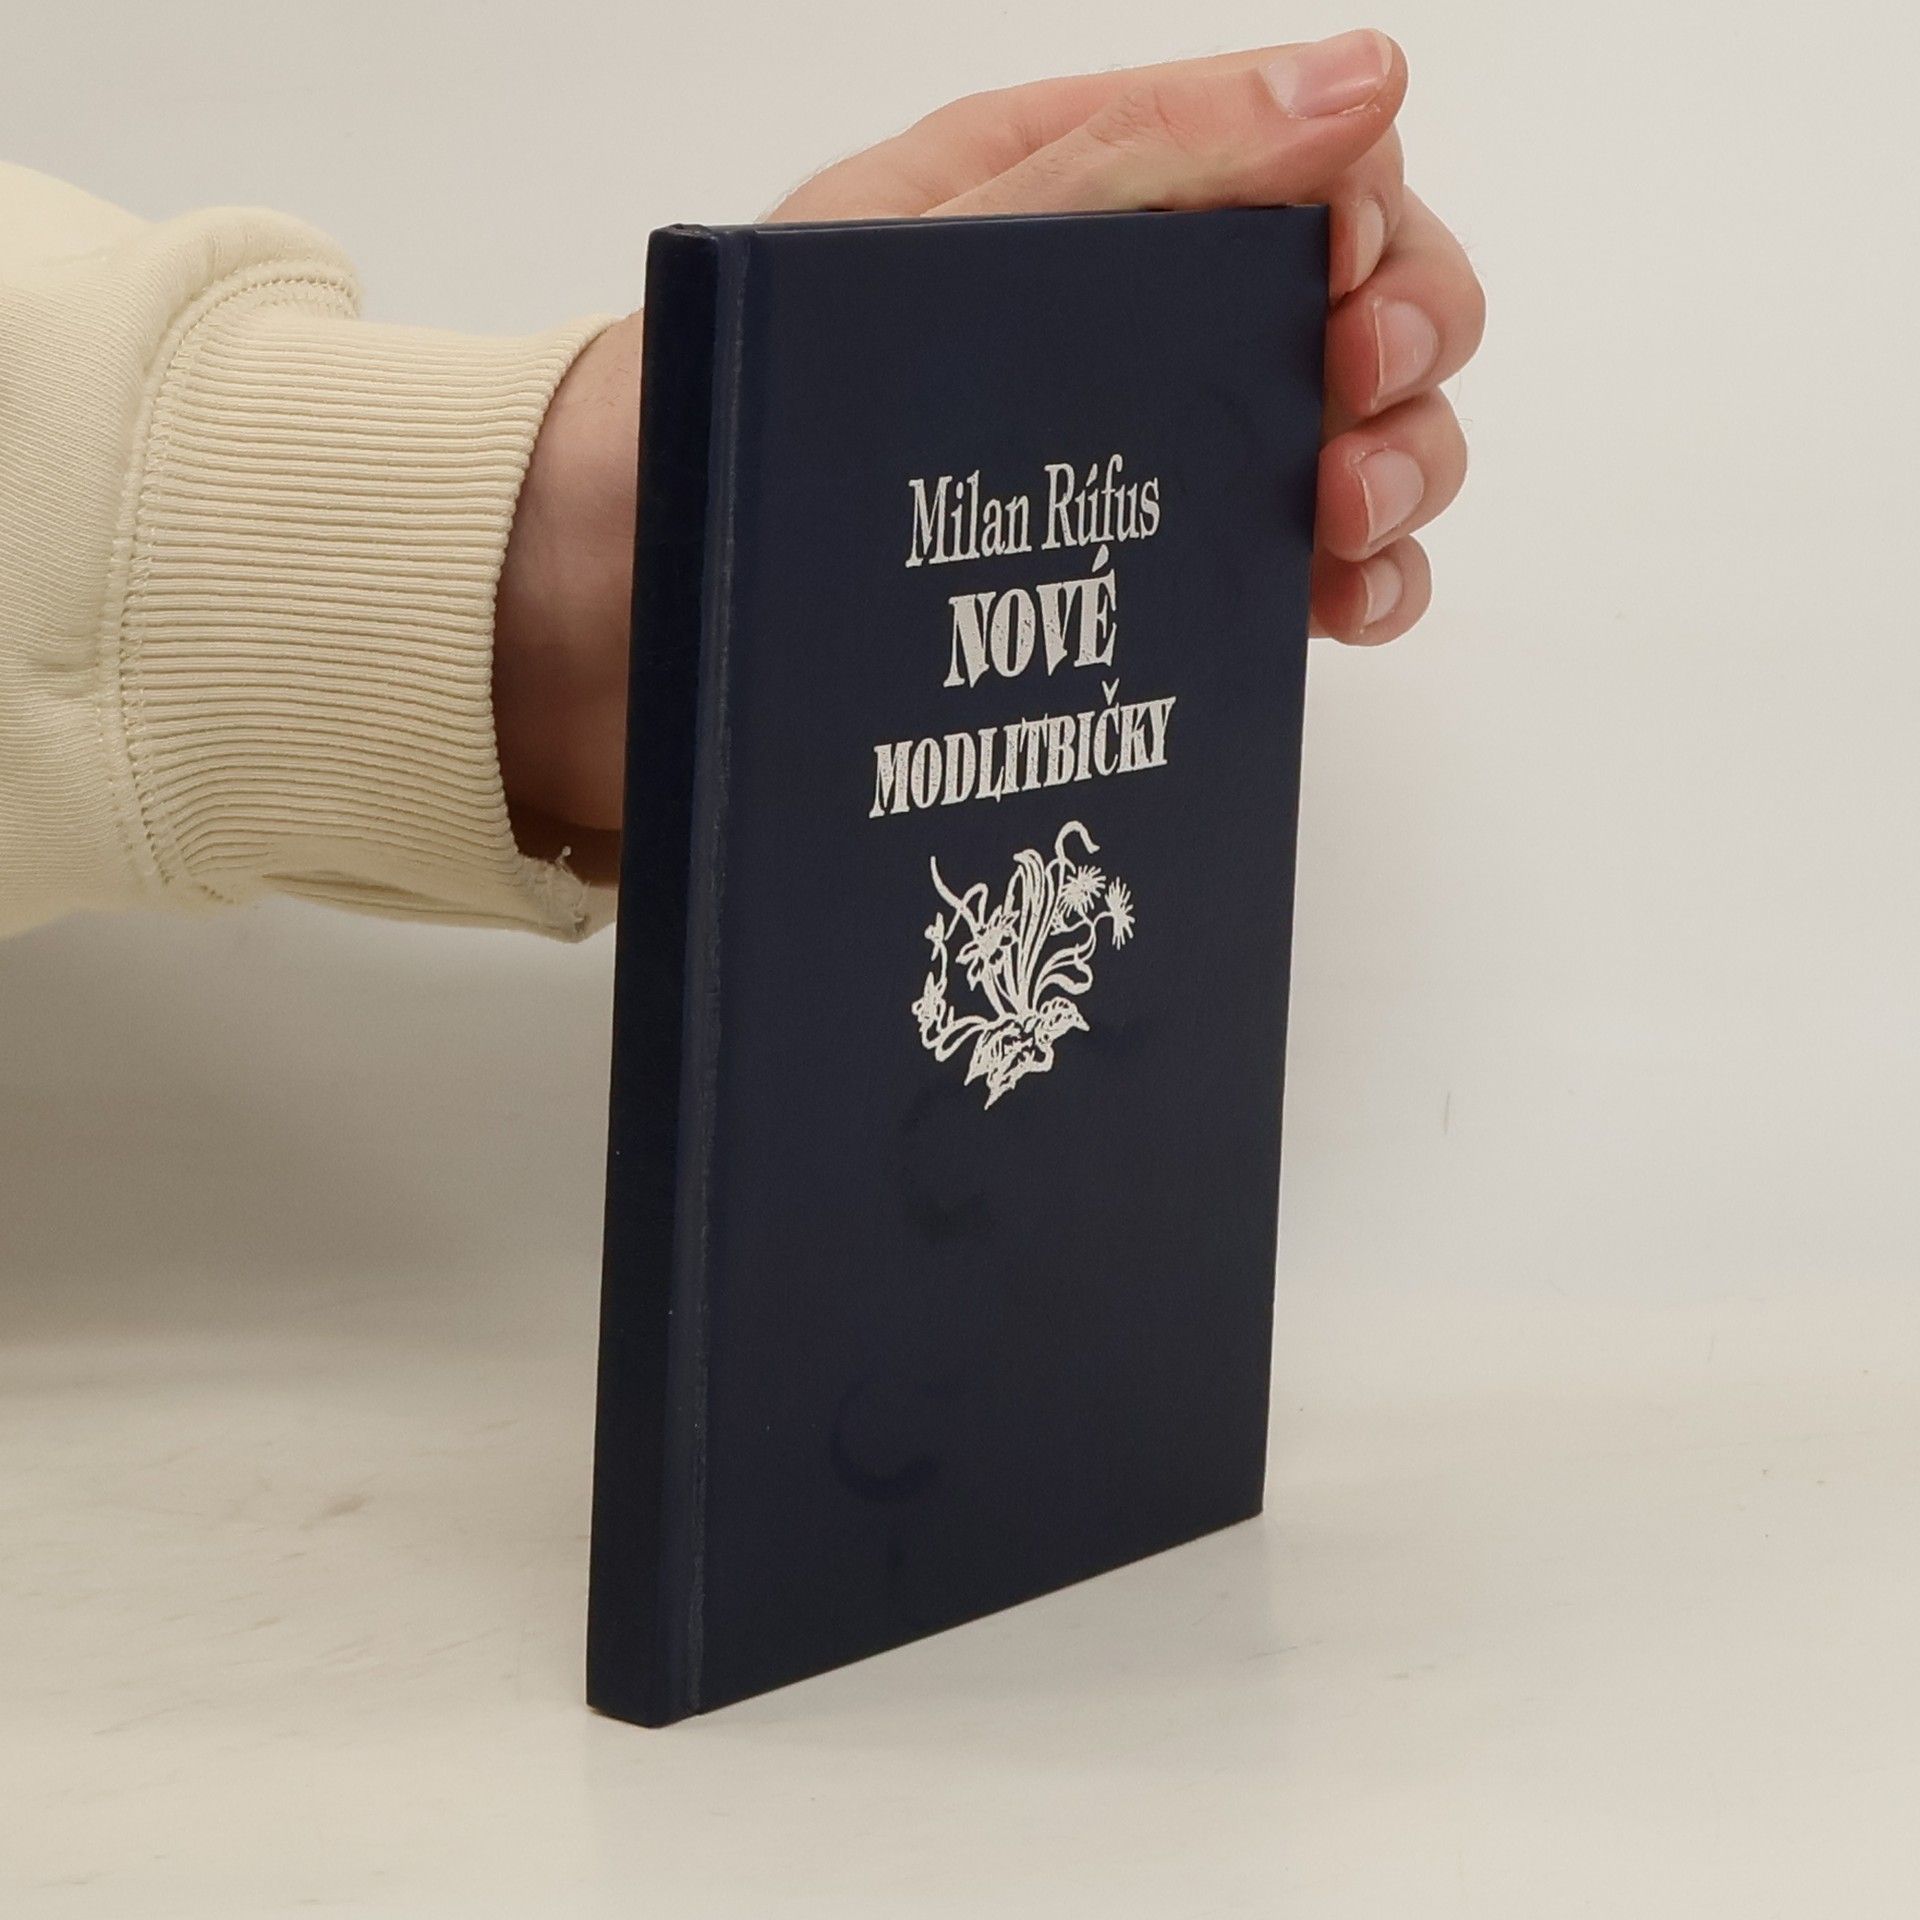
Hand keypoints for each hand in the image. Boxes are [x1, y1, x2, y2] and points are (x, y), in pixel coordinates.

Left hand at [494, 30, 1483, 856]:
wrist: (632, 591)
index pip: (1316, 159)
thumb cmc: (736, 398)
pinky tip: (1344, 601)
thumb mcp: (921, 243)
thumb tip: (1359, 76)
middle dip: (1405, 342)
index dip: (1374, 212)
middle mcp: (1145, 332)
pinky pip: (1302, 575)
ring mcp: (1155, 463)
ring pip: (1360, 440)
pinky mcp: (1144, 587)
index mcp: (1095, 205)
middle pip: (1367, 301)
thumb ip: (1132, 162)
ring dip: (1401, 469)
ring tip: (1341, 517)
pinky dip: (1361, 584)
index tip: (1341, 287)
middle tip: (1352, 399)